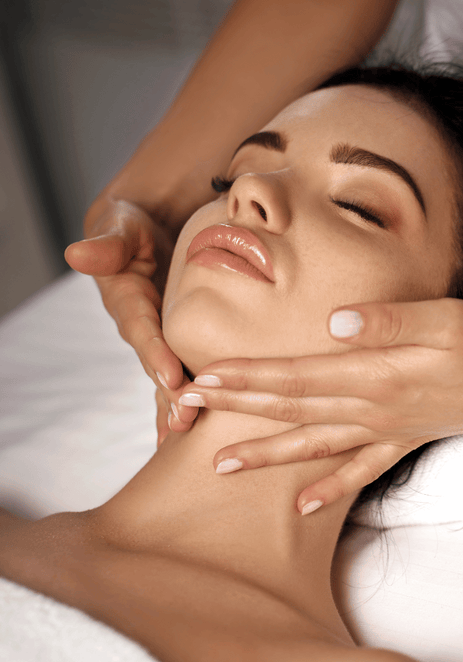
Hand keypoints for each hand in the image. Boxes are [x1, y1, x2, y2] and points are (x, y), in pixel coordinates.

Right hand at [65, 196, 198, 437]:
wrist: (138, 235)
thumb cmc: (131, 228)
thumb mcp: (121, 228)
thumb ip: (107, 243)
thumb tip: (76, 253)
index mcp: (127, 301)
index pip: (143, 331)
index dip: (155, 354)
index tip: (171, 378)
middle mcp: (138, 327)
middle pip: (155, 364)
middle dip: (169, 393)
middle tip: (186, 419)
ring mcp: (153, 339)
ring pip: (163, 376)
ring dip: (174, 405)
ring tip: (187, 433)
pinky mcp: (168, 343)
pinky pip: (174, 375)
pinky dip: (178, 401)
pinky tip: (186, 432)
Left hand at [176, 298, 462, 512]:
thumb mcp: (449, 318)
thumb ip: (387, 321)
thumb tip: (332, 325)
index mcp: (377, 374)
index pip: (295, 376)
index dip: (247, 377)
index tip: (203, 379)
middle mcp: (374, 409)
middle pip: (291, 409)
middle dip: (236, 408)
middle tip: (186, 410)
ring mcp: (388, 430)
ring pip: (314, 445)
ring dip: (266, 454)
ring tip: (222, 466)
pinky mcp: (406, 439)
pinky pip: (360, 472)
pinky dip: (329, 489)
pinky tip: (303, 505)